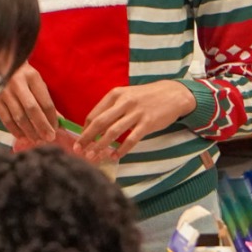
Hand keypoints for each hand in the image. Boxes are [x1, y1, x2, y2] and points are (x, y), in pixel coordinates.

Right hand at [0, 62, 59, 143]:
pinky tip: (22, 136)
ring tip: (37, 140)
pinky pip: (6, 119)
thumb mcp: (35, 82)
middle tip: (49, 138)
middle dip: (42, 126)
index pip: (45, 101)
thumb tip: (57, 121)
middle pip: (32, 110)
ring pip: (19, 117)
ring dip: (29, 131)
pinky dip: (15, 130)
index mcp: (32, 77)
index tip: (55, 129)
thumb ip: (45, 100)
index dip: (51, 118)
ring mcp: (4, 91)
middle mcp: (18, 83)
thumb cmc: (22, 75)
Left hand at [76, 80, 195, 158]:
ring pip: (113, 132)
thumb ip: (111, 109)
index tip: (79, 142)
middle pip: (99, 123)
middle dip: (87, 139)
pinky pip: (131, 139)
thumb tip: (94, 128)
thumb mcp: (126, 96)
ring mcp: (136, 113)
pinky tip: (114, 156)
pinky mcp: (147, 123)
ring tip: (93, 157)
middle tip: (78, 151)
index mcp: (115, 95)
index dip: (84, 130)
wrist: (173, 94)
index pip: (94, 114)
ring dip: (100, 146)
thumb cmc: (146, 97)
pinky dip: (121, 150)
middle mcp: (124, 102)